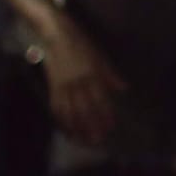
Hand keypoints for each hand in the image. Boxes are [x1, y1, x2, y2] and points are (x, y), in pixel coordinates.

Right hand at [44, 20, 126, 146]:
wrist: (55, 35)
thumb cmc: (81, 43)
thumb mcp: (99, 55)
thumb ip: (110, 74)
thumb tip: (123, 89)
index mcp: (92, 74)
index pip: (101, 100)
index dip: (105, 115)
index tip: (110, 127)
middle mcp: (78, 83)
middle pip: (85, 110)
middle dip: (91, 127)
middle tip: (97, 141)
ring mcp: (63, 86)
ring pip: (70, 112)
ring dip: (76, 128)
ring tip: (82, 141)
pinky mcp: (52, 86)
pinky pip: (56, 107)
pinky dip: (61, 120)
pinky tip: (65, 130)